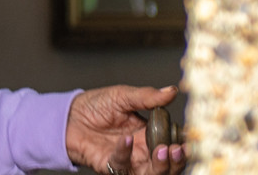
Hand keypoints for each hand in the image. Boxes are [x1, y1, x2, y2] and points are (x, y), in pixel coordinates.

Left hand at [65, 85, 186, 174]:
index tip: (188, 139)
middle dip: (176, 161)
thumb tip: (172, 91)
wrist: (69, 115)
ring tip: (162, 151)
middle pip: (168, 165)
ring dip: (160, 166)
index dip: (183, 144)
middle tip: (176, 149)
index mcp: (150, 133)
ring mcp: (128, 160)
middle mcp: (142, 150)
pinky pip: (123, 165)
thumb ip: (148, 97)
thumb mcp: (123, 96)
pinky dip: (125, 153)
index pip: (173, 143)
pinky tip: (126, 139)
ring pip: (152, 173)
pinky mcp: (111, 166)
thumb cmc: (95, 106)